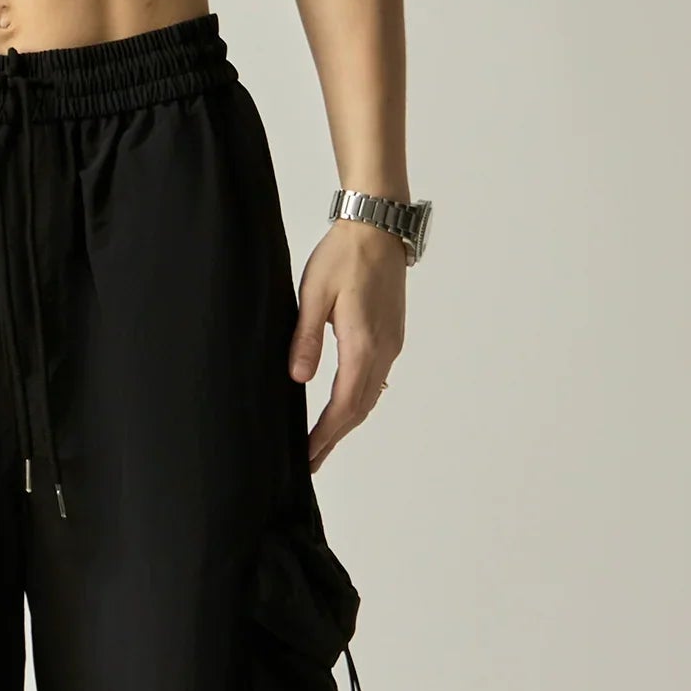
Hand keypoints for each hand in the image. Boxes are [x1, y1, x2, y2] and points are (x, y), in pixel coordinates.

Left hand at [287, 221, 407, 471]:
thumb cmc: (343, 255)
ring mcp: (391, 344)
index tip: (307, 456)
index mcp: (363, 343)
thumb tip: (298, 378)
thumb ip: (305, 338)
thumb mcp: (312, 294)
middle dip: (334, 439)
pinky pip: (376, 381)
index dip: (324, 434)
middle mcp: (383, 350)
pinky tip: (345, 411)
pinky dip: (359, 403)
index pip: (343, 403)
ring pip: (370, 397)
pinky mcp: (391, 336)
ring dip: (347, 423)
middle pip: (359, 409)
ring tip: (324, 445)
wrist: (379, 227)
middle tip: (310, 463)